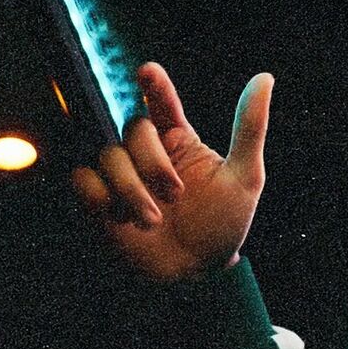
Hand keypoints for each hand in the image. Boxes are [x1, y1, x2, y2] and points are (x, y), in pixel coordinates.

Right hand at [73, 62, 273, 281]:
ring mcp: (123, 175)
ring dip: (131, 189)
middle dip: (152, 162)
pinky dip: (97, 193)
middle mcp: (148, 152)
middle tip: (174, 196)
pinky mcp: (100, 200)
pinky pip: (82, 178)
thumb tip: (264, 78)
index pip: (162, 102)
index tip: (146, 71)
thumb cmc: (222, 225)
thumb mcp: (245, 177)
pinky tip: (116, 215)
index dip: (154, 84)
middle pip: (134, 128)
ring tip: (152, 221)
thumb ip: (250, 127)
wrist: (194, 277)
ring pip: (108, 155)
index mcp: (180, 140)